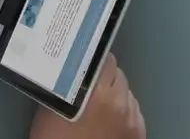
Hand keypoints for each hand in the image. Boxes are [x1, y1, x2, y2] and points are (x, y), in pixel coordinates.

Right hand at [29, 55, 145, 138]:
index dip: (93, 59)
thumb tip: (67, 71)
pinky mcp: (139, 133)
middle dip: (103, 75)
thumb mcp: (51, 107)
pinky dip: (124, 109)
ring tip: (97, 103)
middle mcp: (118, 102)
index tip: (84, 61)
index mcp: (96, 92)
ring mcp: (131, 118)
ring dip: (114, 91)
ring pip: (127, 91)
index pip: (104, 59)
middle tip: (88, 84)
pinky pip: (134, 110)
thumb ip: (63, 85)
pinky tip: (109, 117)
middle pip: (117, 73)